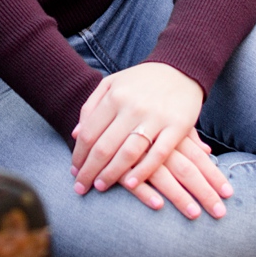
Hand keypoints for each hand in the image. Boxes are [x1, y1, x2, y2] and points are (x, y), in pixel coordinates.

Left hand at [71, 62, 231, 218]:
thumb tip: (75, 134)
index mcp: (115, 96)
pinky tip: (130, 184)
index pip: (90, 133)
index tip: (74, 171)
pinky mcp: (177, 127)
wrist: (181, 68)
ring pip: (128, 153)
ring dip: (111, 175)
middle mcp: (133, 107)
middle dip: (89, 170)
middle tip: (81, 187)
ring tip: (100, 187)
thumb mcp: (112, 84)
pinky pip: (158, 155)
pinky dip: (142, 172)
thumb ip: (91, 107)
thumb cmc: (141, 80)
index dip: (79, 155)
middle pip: (104, 146)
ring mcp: (155, 117)